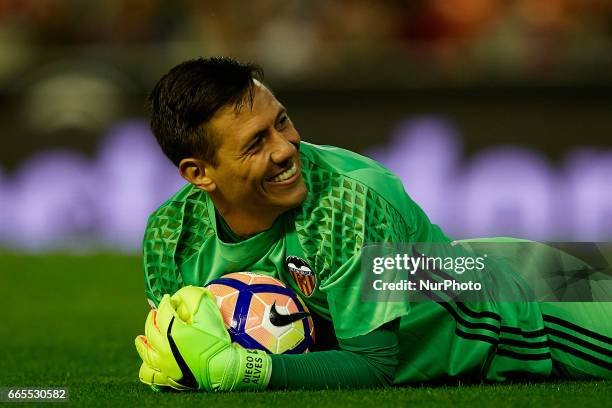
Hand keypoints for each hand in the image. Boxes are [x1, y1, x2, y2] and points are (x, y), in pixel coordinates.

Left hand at [135, 286, 271, 391]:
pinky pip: (151, 376)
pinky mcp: (170, 379)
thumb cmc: (217, 342)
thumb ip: (196, 299)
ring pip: (146, 354)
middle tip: (154, 313)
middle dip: (151, 319)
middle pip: (150, 331)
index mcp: (171, 332)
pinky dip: (147, 369)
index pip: (162, 312)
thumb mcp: (209, 315)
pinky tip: (149, 365)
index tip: (168, 298)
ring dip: (142, 344)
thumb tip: (185, 292)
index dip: (165, 303)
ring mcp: (165, 366)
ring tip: (140, 339)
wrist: (223, 369)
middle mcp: (163, 350)